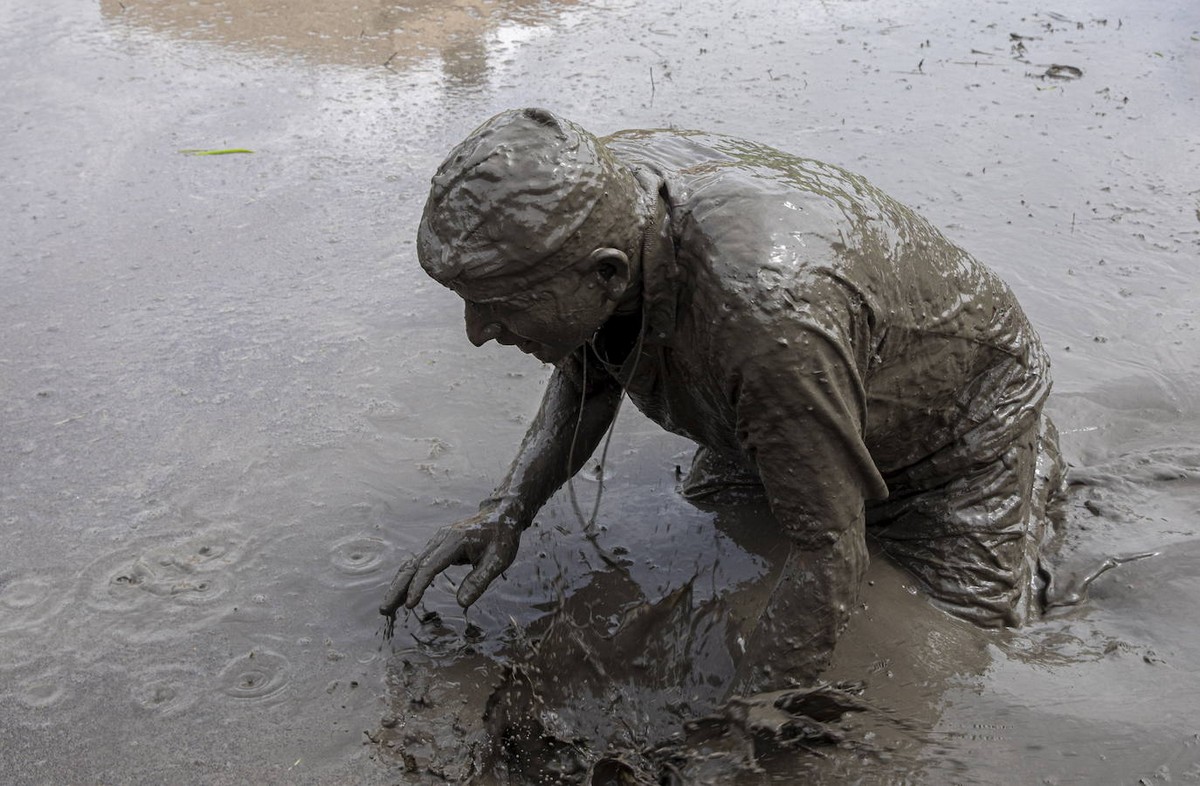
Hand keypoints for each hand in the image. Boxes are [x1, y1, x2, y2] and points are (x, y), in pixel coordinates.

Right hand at [379, 509, 522, 617]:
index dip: (418, 586)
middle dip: (398, 588)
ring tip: (388, 607)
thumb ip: (480, 580)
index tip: (410, 604)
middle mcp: (440, 539)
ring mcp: (437, 542)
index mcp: (454, 541)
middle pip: (413, 565)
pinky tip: (402, 594)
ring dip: (399, 585)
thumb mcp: (498, 560)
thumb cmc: (501, 537)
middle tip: (385, 609)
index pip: (429, 566)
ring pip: (412, 565)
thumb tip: (461, 603)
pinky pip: (419, 564)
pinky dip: (408, 579)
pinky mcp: (437, 547)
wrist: (500, 515)